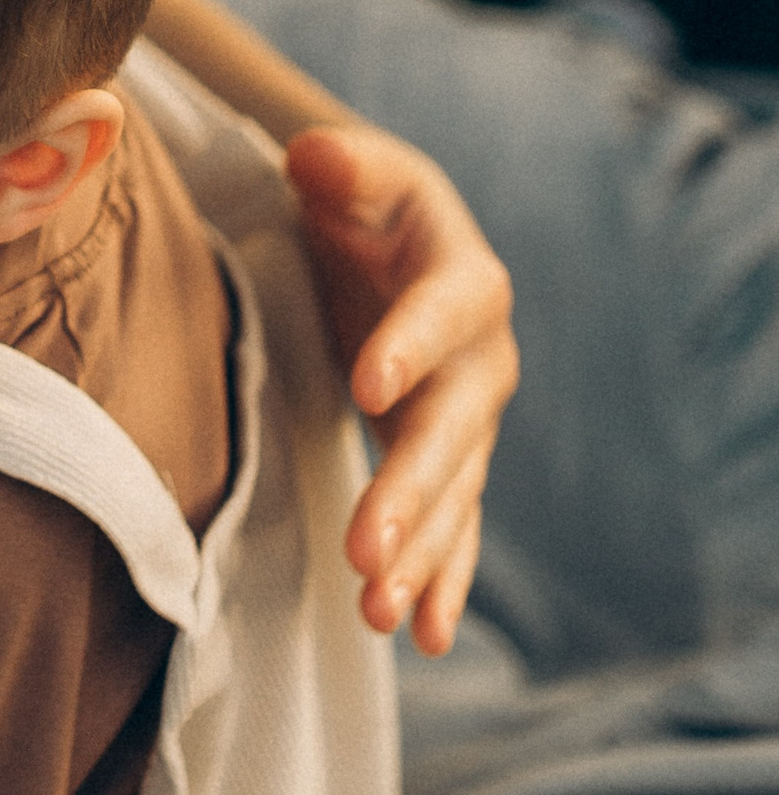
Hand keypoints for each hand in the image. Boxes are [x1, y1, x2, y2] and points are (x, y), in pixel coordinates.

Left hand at [285, 123, 518, 655]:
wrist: (379, 240)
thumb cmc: (358, 199)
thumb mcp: (352, 168)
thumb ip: (341, 165)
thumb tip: (315, 158)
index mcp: (462, 277)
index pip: (443, 310)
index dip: (411, 343)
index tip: (369, 383)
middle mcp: (478, 359)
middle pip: (452, 431)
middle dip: (410, 493)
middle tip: (367, 549)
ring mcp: (465, 420)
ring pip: (452, 497)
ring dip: (420, 557)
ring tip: (380, 613)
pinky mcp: (441, 462)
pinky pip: (451, 530)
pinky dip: (441, 582)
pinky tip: (425, 637)